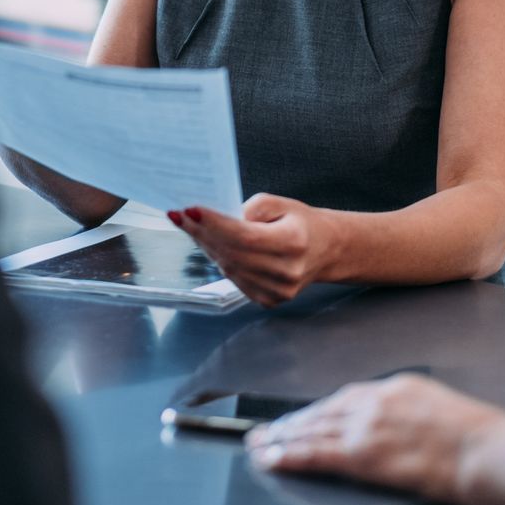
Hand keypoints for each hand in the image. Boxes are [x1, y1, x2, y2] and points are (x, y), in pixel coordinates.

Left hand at [169, 193, 342, 306]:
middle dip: (201, 232)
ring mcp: (278, 291)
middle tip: (179, 215)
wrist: (325, 251)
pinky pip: (234, 279)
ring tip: (190, 226)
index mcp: (293, 243)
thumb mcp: (281, 204)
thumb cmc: (300, 223)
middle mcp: (286, 272)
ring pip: (229, 268)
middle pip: (232, 253)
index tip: (189, 209)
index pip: (245, 236)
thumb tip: (220, 219)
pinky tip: (210, 244)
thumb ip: (252, 209)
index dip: (214, 224)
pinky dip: (219, 260)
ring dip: (206, 246)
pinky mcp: (269, 300)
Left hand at [245, 373, 504, 502]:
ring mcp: (366, 426)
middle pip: (323, 410)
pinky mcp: (361, 453)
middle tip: (267, 429)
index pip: (347, 398)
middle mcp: (376, 401)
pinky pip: (315, 453)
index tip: (304, 416)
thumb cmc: (480, 439)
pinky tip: (272, 458)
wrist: (487, 452)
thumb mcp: (445, 411)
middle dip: (293, 421)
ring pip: (312, 430)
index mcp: (398, 388)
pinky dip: (290, 455)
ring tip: (261, 444)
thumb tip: (404, 428)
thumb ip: (415, 415)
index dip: (320, 410)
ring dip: (282, 438)